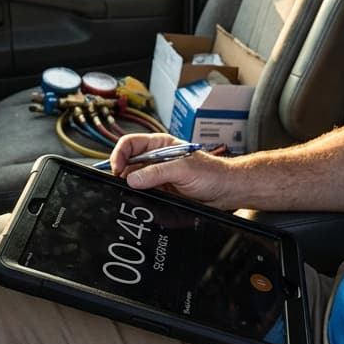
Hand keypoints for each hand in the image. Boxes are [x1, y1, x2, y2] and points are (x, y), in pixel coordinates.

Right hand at [109, 132, 234, 208]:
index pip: (130, 144)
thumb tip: (132, 178)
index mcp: (160, 146)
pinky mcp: (160, 191)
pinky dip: (138, 197)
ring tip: (132, 193)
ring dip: (129, 186)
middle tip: (121, 185)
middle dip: (122, 173)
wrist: (226, 192)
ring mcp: (157, 176)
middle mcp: (156, 160)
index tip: (117, 169)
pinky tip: (140, 200)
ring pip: (133, 179)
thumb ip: (157, 173)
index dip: (119, 154)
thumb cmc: (212, 173)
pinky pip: (142, 193)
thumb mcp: (183, 170)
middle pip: (128, 162)